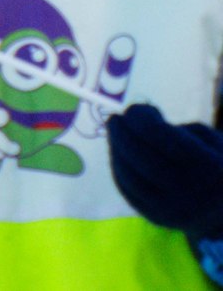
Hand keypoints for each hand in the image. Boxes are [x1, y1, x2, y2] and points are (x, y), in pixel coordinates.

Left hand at [110, 104, 222, 235]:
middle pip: (141, 158)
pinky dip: (118, 171)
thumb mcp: (214, 142)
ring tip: (115, 134)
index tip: (133, 108)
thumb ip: (180, 131)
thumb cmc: (220, 166)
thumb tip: (139, 121)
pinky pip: (129, 193)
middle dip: (122, 134)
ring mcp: (172, 209)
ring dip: (116, 151)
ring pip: (130, 177)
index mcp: (207, 167)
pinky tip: (118, 156)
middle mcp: (189, 191)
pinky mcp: (158, 219)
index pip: (161, 136)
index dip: (141, 118)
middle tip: (115, 119)